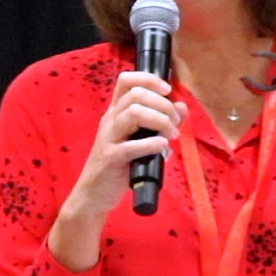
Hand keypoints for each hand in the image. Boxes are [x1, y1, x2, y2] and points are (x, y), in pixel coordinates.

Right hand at [48, 71, 186, 271]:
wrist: (93, 195)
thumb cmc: (119, 166)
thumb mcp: (140, 140)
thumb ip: (160, 123)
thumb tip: (182, 107)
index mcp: (116, 113)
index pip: (126, 80)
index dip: (149, 79)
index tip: (167, 90)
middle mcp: (110, 121)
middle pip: (136, 95)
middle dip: (162, 104)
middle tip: (175, 122)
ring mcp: (109, 139)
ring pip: (133, 113)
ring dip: (160, 120)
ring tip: (171, 135)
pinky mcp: (110, 159)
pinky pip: (131, 146)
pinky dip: (152, 144)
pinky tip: (163, 148)